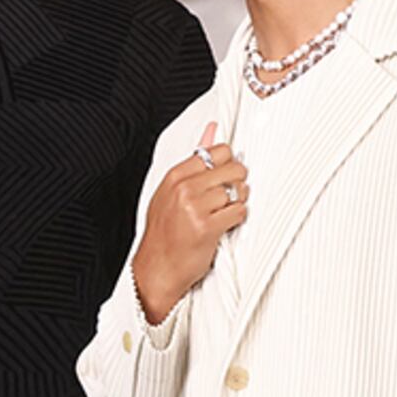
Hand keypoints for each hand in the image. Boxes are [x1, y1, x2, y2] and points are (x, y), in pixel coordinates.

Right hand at [131, 122, 249, 325]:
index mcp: (175, 176)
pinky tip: (225, 225)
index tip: (223, 178)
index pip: (217, 151)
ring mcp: (195, 208)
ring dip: (239, 202)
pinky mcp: (207, 228)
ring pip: (239, 190)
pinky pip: (239, 212)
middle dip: (238, 182)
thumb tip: (213, 129)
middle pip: (233, 168)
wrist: (156, 268)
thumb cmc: (165, 232)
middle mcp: (184, 189)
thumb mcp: (172, 191)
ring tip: (224, 213)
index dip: (227, 164)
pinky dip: (237, 218)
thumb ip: (194, 160)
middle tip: (228, 197)